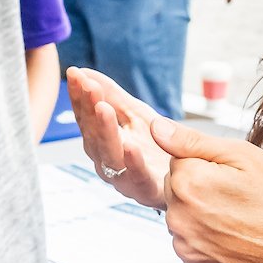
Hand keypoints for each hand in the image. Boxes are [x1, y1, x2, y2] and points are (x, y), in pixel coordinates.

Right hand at [67, 68, 171, 209]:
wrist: (188, 179)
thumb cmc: (158, 147)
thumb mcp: (135, 114)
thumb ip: (112, 95)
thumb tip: (84, 72)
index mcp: (102, 143)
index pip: (85, 117)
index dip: (78, 96)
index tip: (74, 74)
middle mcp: (107, 162)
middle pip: (92, 135)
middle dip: (89, 109)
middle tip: (88, 86)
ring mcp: (124, 178)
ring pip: (109, 155)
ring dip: (105, 131)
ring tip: (103, 108)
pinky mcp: (148, 190)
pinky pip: (138, 177)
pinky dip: (133, 162)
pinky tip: (131, 145)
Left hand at [146, 117, 262, 262]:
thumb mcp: (242, 156)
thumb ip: (192, 141)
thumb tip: (155, 127)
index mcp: (187, 182)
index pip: (178, 158)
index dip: (206, 163)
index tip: (231, 176)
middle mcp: (177, 215)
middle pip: (175, 186)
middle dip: (198, 185)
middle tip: (235, 196)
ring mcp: (183, 243)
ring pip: (180, 212)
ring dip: (198, 211)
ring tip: (235, 216)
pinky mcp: (191, 262)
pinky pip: (188, 238)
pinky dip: (203, 235)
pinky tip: (230, 235)